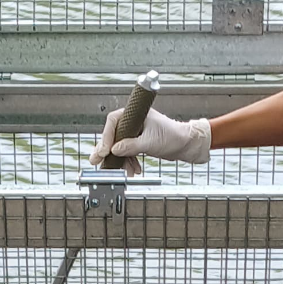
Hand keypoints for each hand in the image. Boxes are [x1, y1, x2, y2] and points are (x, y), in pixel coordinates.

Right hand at [89, 108, 211, 176]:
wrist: (186, 145)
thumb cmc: (174, 136)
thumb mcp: (150, 142)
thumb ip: (131, 146)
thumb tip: (115, 150)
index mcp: (135, 114)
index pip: (114, 121)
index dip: (106, 136)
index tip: (105, 150)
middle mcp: (133, 121)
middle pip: (113, 134)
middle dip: (106, 149)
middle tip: (96, 160)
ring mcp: (134, 132)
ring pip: (118, 145)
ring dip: (119, 159)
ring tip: (118, 170)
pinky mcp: (137, 141)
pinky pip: (126, 152)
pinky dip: (128, 161)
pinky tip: (132, 169)